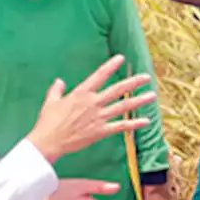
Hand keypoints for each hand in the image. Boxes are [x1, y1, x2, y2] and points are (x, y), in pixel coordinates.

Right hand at [27, 55, 155, 162]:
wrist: (49, 141)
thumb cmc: (48, 122)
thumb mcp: (51, 102)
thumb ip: (56, 90)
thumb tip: (60, 81)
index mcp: (81, 93)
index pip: (99, 76)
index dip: (111, 66)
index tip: (121, 58)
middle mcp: (93, 103)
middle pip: (117, 89)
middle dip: (133, 82)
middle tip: (146, 77)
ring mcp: (98, 117)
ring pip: (123, 106)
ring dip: (139, 100)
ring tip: (152, 95)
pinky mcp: (101, 131)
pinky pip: (121, 126)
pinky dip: (134, 124)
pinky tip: (146, 121)